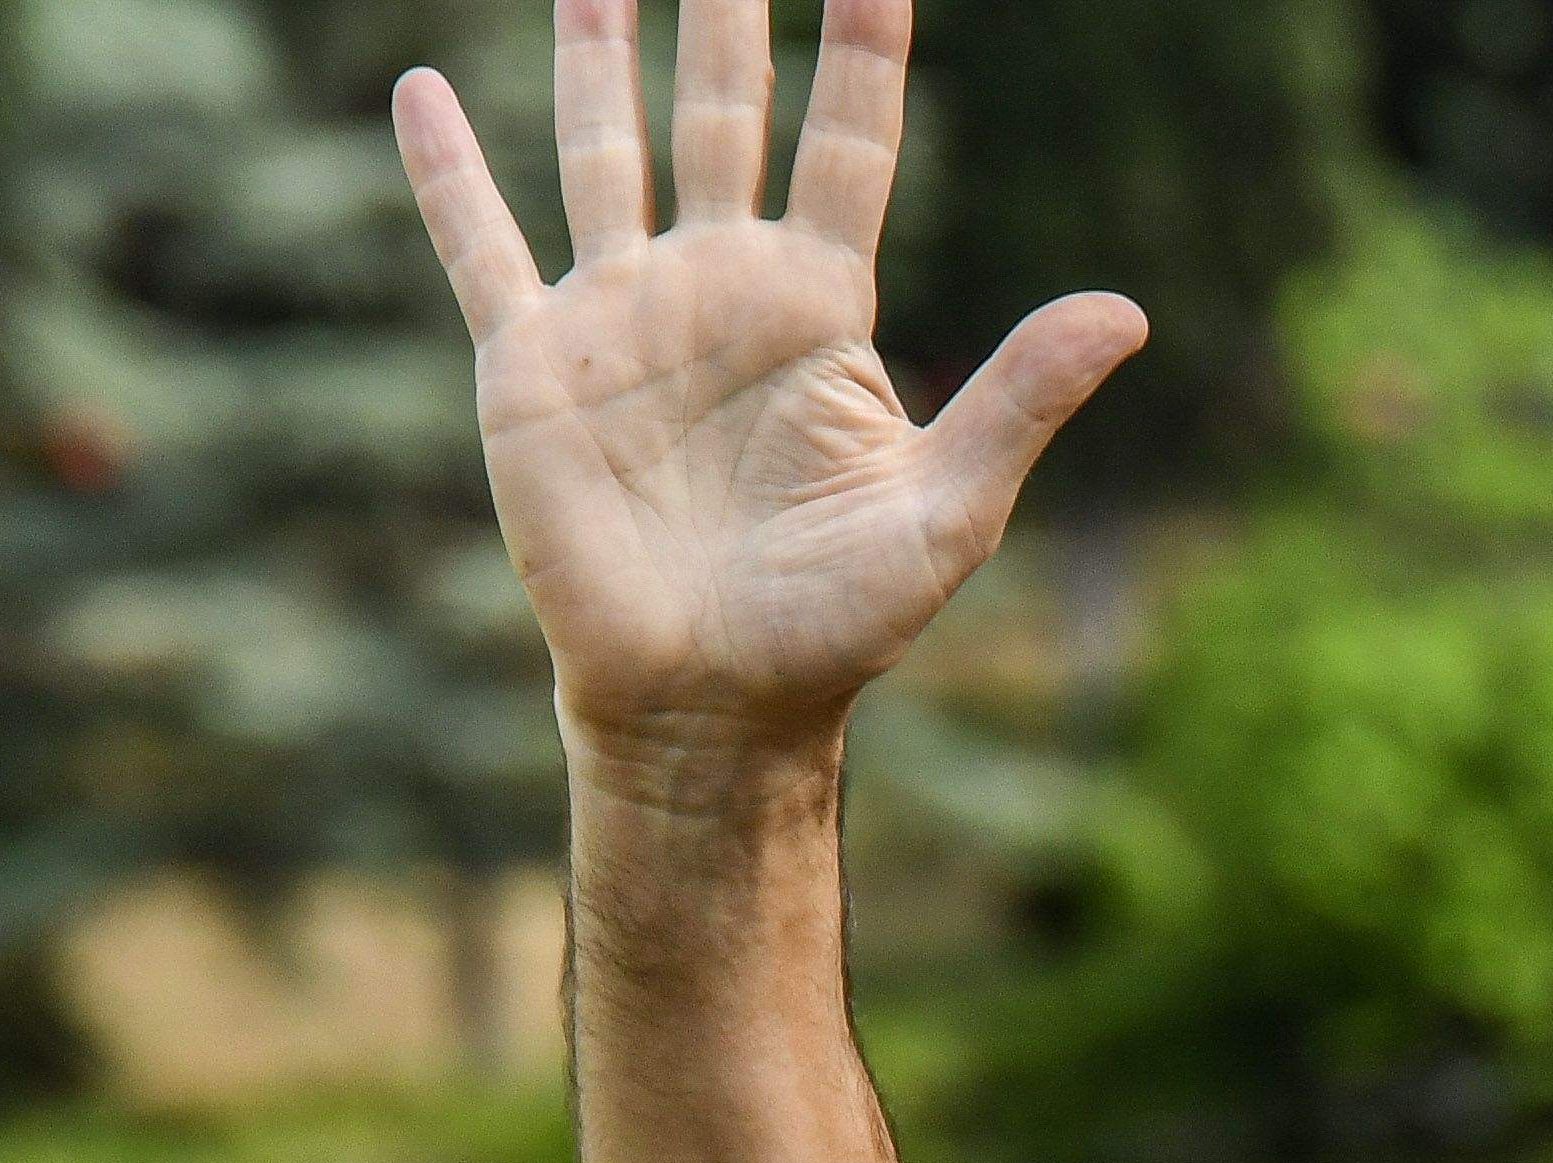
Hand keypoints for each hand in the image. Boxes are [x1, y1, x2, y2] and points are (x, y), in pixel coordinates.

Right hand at [392, 0, 1139, 770]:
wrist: (714, 704)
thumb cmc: (837, 624)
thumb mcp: (949, 510)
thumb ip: (1024, 401)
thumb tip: (1130, 311)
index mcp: (819, 307)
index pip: (847, 144)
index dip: (862, 50)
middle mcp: (718, 288)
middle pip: (723, 114)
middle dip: (727, 14)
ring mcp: (622, 316)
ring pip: (602, 148)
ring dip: (597, 54)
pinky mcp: (533, 366)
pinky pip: (483, 248)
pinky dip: (448, 174)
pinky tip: (422, 90)